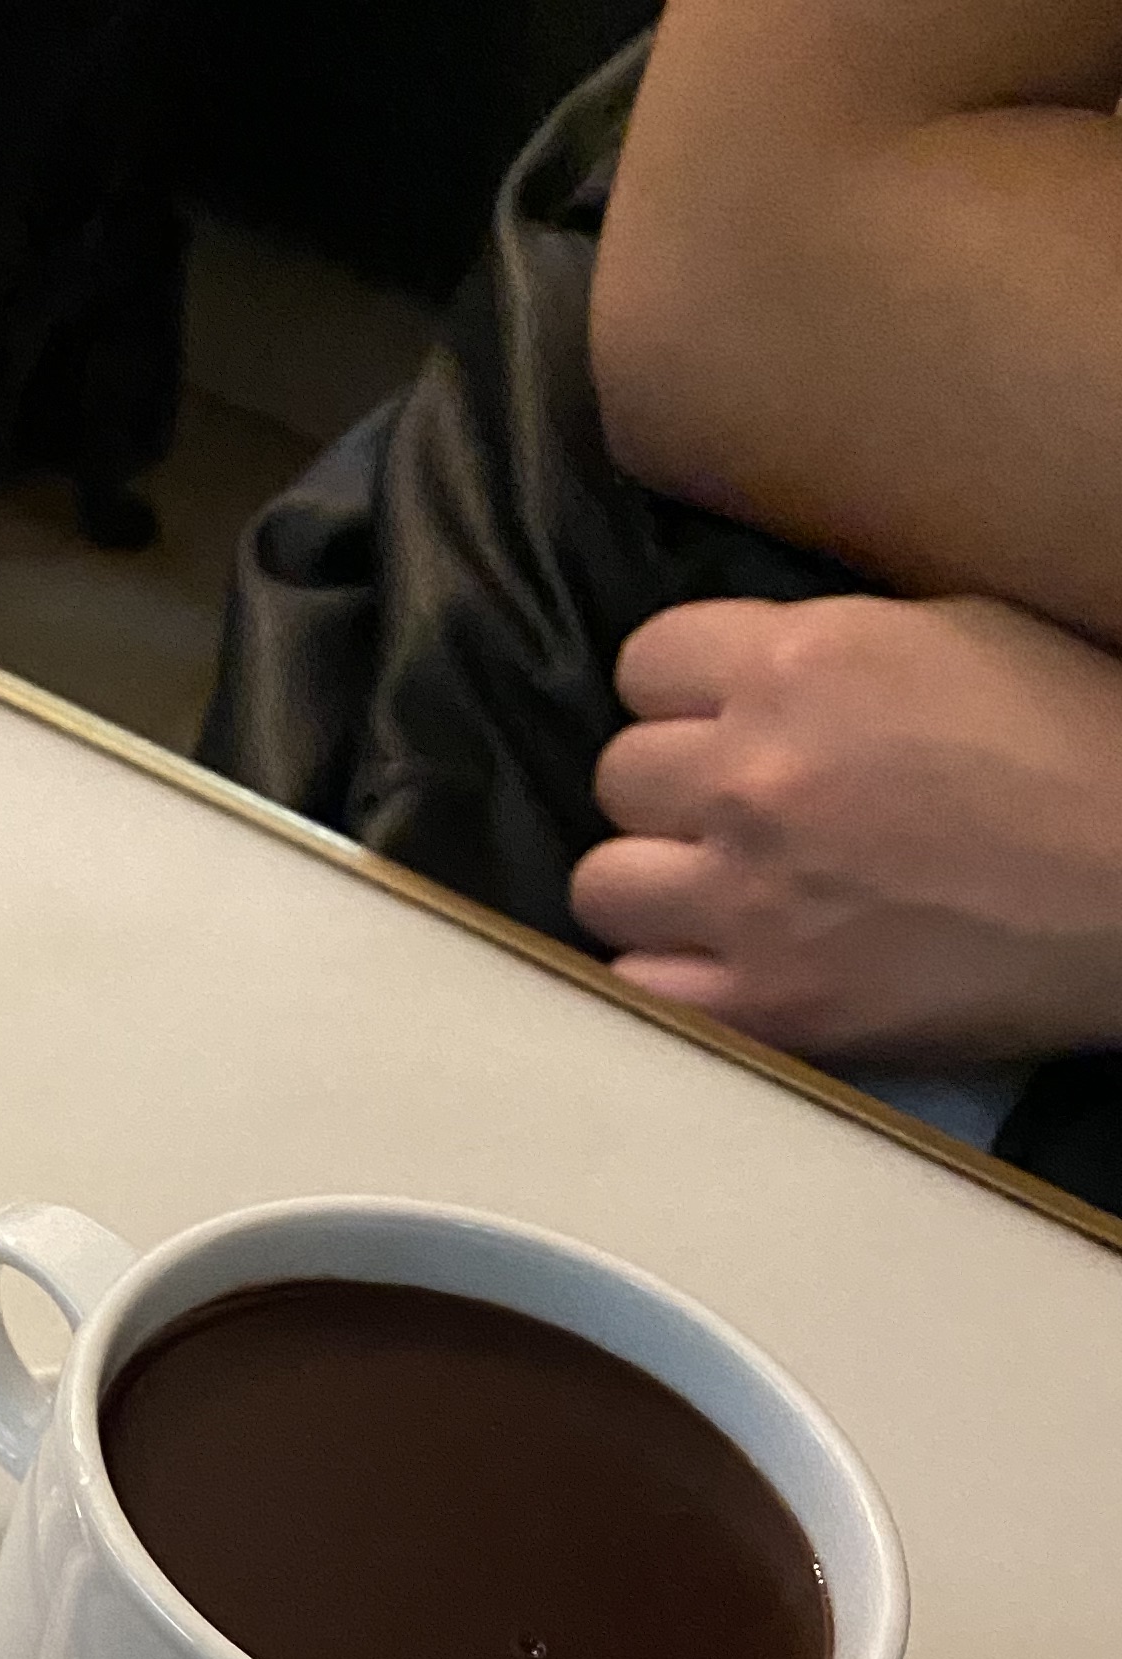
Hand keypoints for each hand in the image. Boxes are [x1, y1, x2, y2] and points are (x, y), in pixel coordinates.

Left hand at [569, 591, 1121, 1067]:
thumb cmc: (1075, 744)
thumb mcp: (951, 636)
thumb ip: (822, 655)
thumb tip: (745, 674)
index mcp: (800, 663)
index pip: (645, 664)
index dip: (680, 697)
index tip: (720, 723)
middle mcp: (752, 773)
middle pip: (620, 776)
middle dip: (670, 793)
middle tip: (737, 816)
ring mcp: (748, 895)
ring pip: (602, 884)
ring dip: (652, 886)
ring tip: (721, 893)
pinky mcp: (765, 1003)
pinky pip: (638, 986)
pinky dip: (669, 976)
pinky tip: (723, 964)